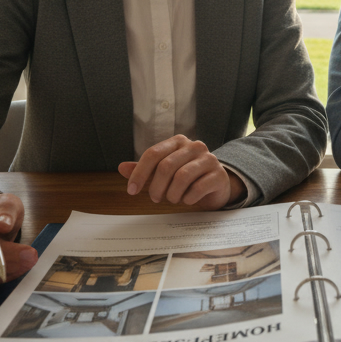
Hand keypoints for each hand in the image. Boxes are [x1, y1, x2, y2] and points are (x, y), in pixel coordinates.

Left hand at [118, 135, 243, 209]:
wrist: (216, 185)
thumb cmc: (187, 177)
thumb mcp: (163, 172)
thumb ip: (144, 169)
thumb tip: (121, 167)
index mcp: (178, 141)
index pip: (153, 153)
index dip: (139, 173)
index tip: (132, 190)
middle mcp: (194, 146)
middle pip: (166, 166)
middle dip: (156, 187)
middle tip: (155, 198)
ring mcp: (209, 159)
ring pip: (182, 177)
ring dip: (172, 194)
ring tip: (172, 199)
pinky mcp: (218, 175)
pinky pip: (197, 188)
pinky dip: (187, 198)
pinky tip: (187, 199)